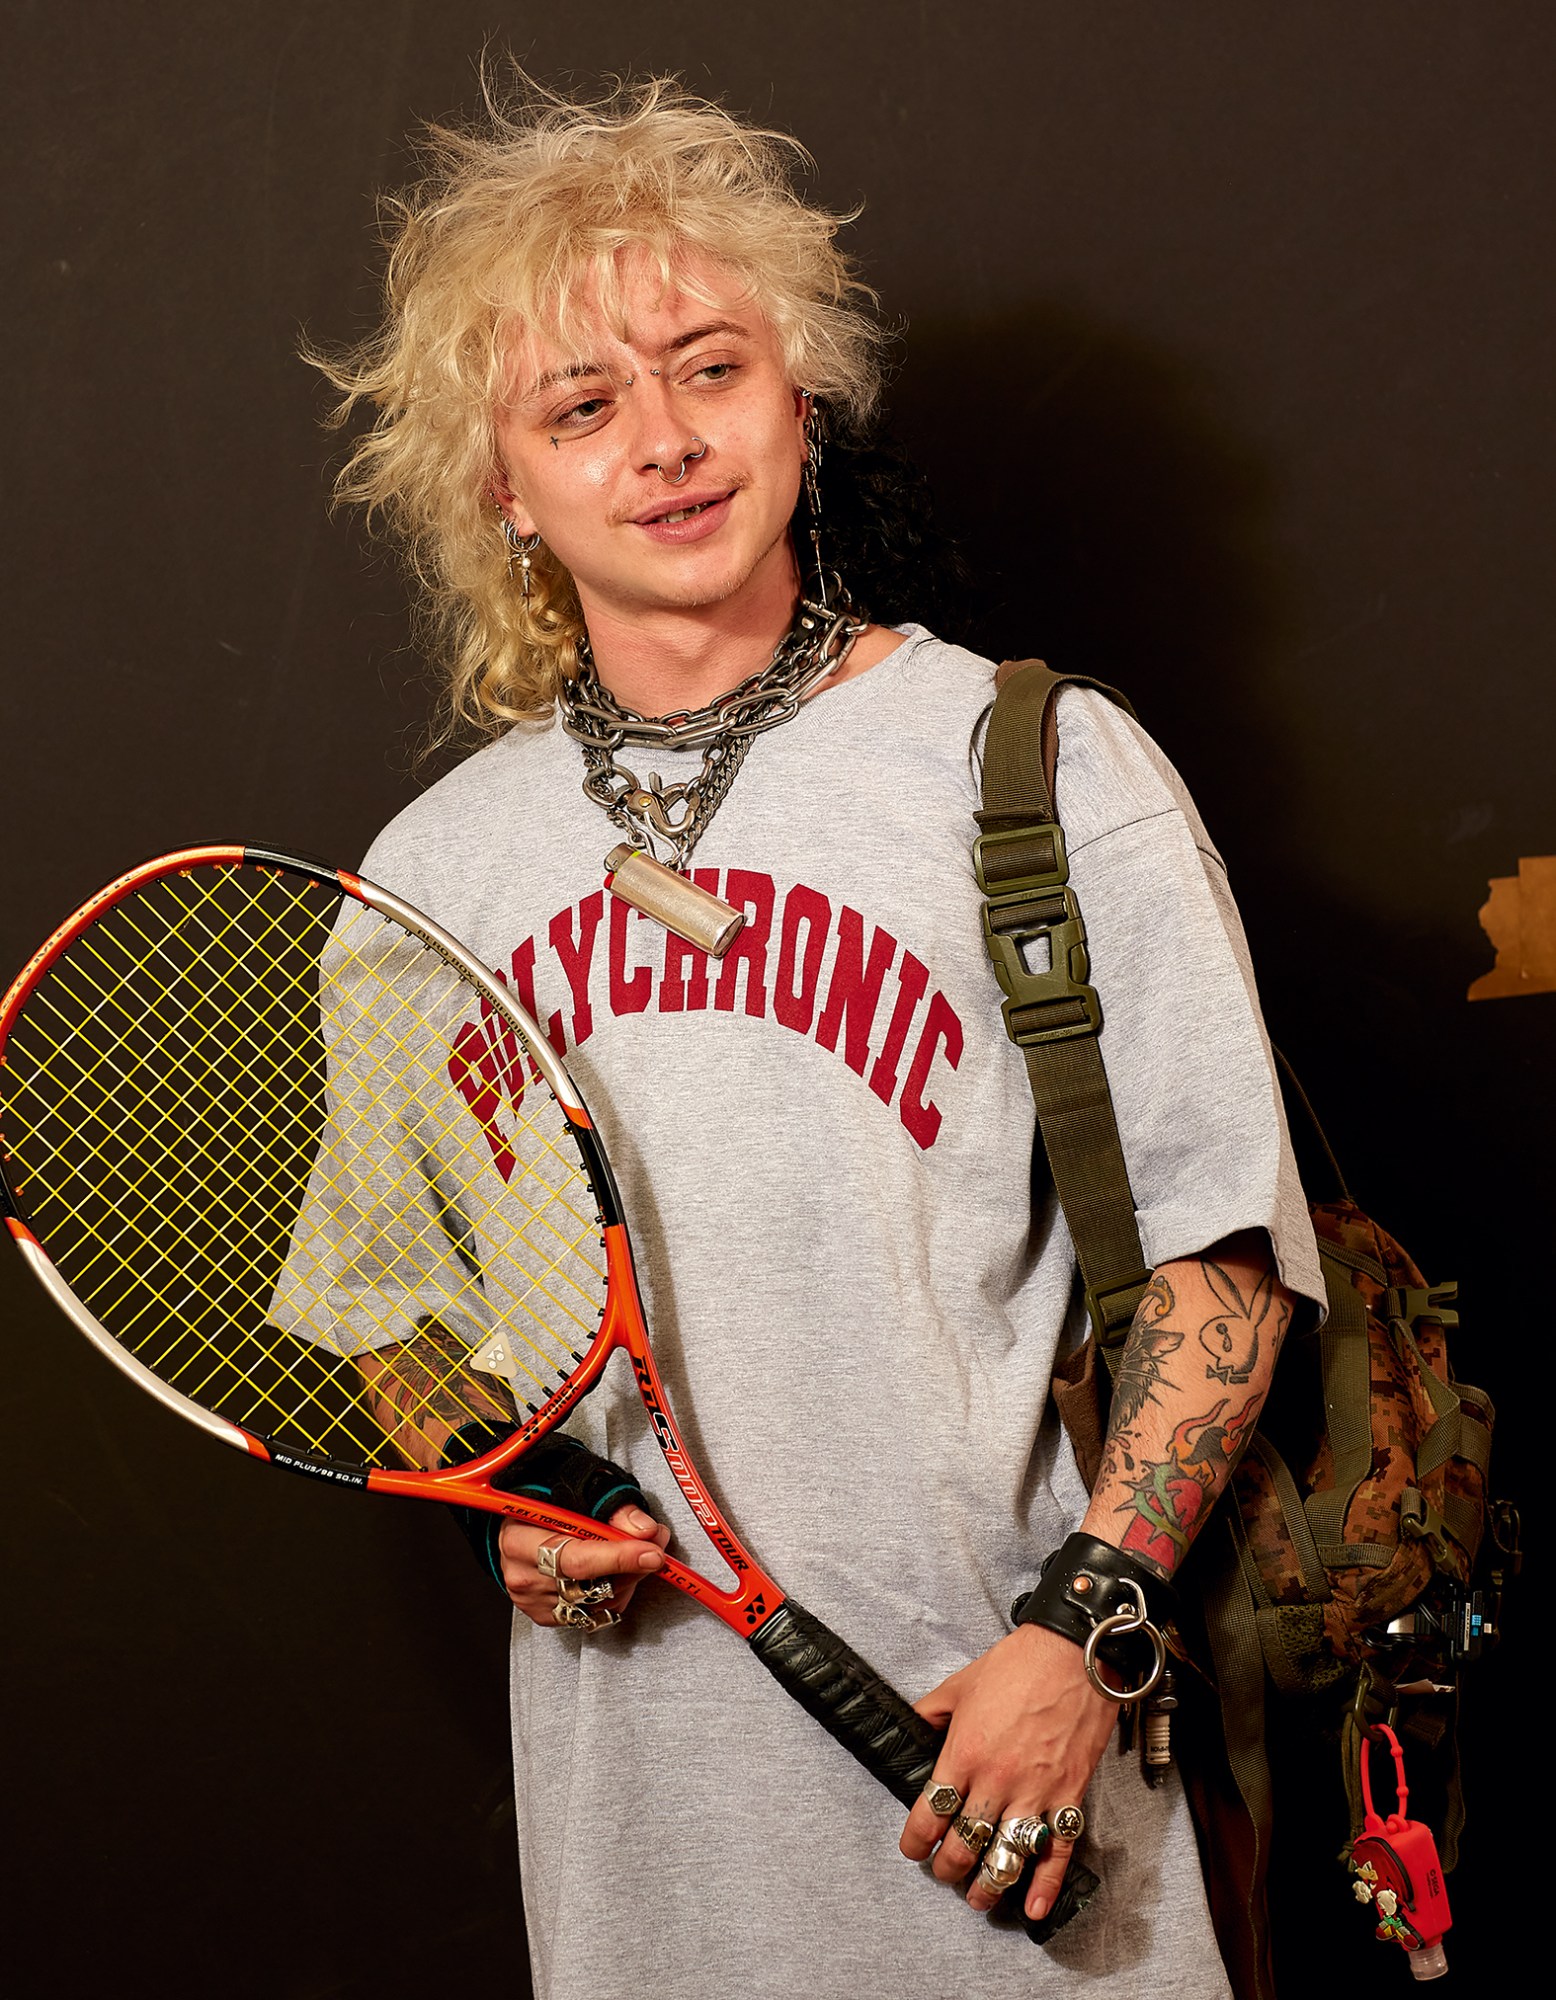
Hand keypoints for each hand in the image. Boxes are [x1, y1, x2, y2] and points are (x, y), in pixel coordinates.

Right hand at [496, 1503, 669, 1625]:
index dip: (618, 1557)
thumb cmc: (551, 1501)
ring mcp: (533, 1600)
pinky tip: (615, 1572)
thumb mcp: (580, 1489)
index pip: (576, 1558)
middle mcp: (522, 1574)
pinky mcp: (547, 1616)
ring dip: (627, 1580)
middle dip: (631, 1567)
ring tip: (634, 1553)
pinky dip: (614, 1594)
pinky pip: (594, 1614)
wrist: (525, 1521)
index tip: (651, 1552)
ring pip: (597, 1602)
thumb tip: (645, 1530)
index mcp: (520, 1538)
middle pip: (589, 1585)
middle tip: (655, 1546)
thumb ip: (615, 1507)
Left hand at [899, 1623, 1115, 1921]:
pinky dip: (1045, 1886)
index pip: (929, 1815)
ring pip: (1005, 1859)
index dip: (915, 1841)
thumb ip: (930, 1714)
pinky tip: (1033, 1908)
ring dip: (987, 1886)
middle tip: (943, 1870)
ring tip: (977, 1897)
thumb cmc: (1018, 1665)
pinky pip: (1057, 1853)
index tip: (913, 1848)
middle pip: (963, 1845)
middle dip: (947, 1867)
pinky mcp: (1069, 1797)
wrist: (1073, 1655)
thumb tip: (911, 1730)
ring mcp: (1034, 1793)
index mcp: (963, 1754)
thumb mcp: (959, 1684)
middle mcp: (996, 1781)